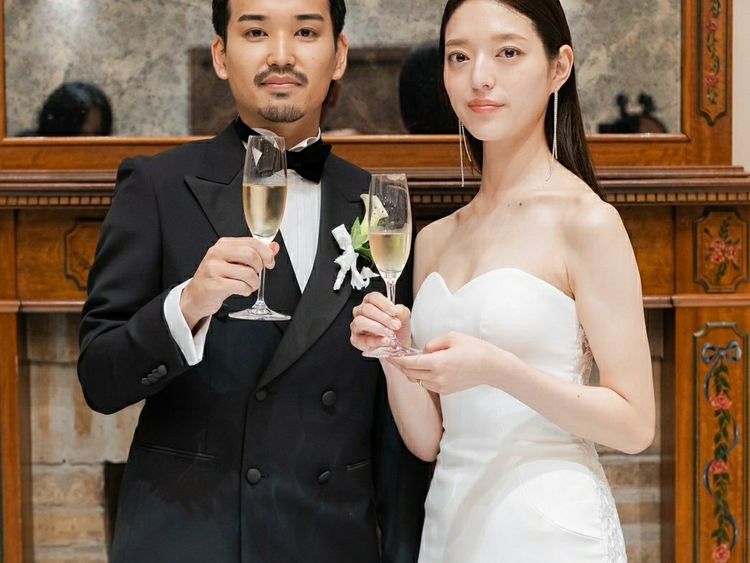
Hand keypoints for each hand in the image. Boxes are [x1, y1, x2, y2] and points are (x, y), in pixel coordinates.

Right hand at [180, 238, 278, 328]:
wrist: (197, 296)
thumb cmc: (217, 278)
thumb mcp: (235, 262)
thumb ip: (256, 253)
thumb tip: (274, 247)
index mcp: (224, 244)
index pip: (252, 242)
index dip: (266, 253)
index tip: (269, 263)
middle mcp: (217, 253)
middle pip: (251, 255)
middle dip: (259, 268)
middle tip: (256, 275)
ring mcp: (213, 268)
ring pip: (248, 273)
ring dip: (254, 283)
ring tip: (249, 285)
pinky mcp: (213, 284)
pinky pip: (240, 286)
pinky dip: (246, 291)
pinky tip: (242, 290)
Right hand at [350, 292, 411, 352]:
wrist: (398, 344)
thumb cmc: (396, 329)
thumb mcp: (403, 317)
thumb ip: (401, 311)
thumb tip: (397, 311)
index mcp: (371, 303)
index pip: (372, 297)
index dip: (384, 303)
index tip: (394, 312)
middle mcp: (361, 313)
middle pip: (367, 309)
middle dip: (383, 317)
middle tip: (395, 325)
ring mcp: (357, 326)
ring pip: (360, 321)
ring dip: (377, 327)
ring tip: (390, 333)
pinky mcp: (357, 340)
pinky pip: (364, 339)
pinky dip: (376, 340)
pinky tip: (385, 340)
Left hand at [388, 332, 520, 394]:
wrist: (492, 367)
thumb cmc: (474, 349)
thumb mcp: (452, 337)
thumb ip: (432, 343)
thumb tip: (423, 350)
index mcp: (437, 363)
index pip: (409, 362)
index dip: (396, 359)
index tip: (388, 355)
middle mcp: (437, 377)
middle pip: (409, 373)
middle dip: (401, 365)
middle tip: (395, 356)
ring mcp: (441, 386)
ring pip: (417, 380)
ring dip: (412, 371)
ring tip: (412, 360)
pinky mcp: (446, 391)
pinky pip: (427, 384)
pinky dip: (422, 377)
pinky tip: (426, 368)